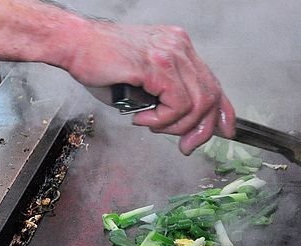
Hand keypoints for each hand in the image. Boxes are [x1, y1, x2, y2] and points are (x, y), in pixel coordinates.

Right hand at [65, 22, 235, 154]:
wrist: (74, 44)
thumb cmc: (101, 63)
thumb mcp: (143, 82)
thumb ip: (165, 98)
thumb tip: (181, 126)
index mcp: (179, 48)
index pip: (213, 82)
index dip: (224, 111)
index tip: (226, 131)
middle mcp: (180, 47)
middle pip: (211, 95)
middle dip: (202, 129)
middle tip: (186, 146)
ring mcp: (170, 54)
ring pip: (197, 103)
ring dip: (176, 126)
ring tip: (152, 125)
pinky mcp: (157, 65)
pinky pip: (177, 104)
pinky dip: (162, 119)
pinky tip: (143, 118)